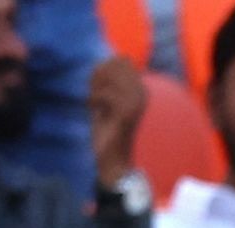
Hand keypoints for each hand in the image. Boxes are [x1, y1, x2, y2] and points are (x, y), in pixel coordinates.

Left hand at [88, 55, 146, 187]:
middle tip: (92, 93)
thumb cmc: (108, 131)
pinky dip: (94, 99)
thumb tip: (98, 64)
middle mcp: (142, 93)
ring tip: (92, 102)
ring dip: (96, 87)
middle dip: (99, 75)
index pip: (122, 60)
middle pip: (117, 64)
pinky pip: (106, 93)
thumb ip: (104, 83)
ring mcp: (136, 103)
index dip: (103, 67)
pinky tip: (92, 109)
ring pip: (112, 76)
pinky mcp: (127, 113)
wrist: (113, 159)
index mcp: (140, 89)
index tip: (94, 85)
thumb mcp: (106, 103)